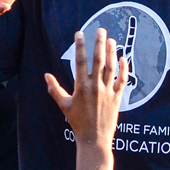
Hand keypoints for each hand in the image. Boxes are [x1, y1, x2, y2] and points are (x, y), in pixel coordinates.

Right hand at [45, 29, 127, 149]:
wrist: (94, 139)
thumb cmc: (78, 122)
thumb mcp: (64, 105)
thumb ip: (55, 89)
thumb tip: (46, 76)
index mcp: (81, 87)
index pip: (80, 61)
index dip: (80, 46)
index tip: (80, 33)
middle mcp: (95, 87)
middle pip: (98, 60)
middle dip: (99, 43)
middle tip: (100, 30)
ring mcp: (108, 91)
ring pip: (111, 67)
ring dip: (112, 52)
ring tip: (111, 40)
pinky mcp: (118, 97)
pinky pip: (122, 80)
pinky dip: (124, 69)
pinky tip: (123, 58)